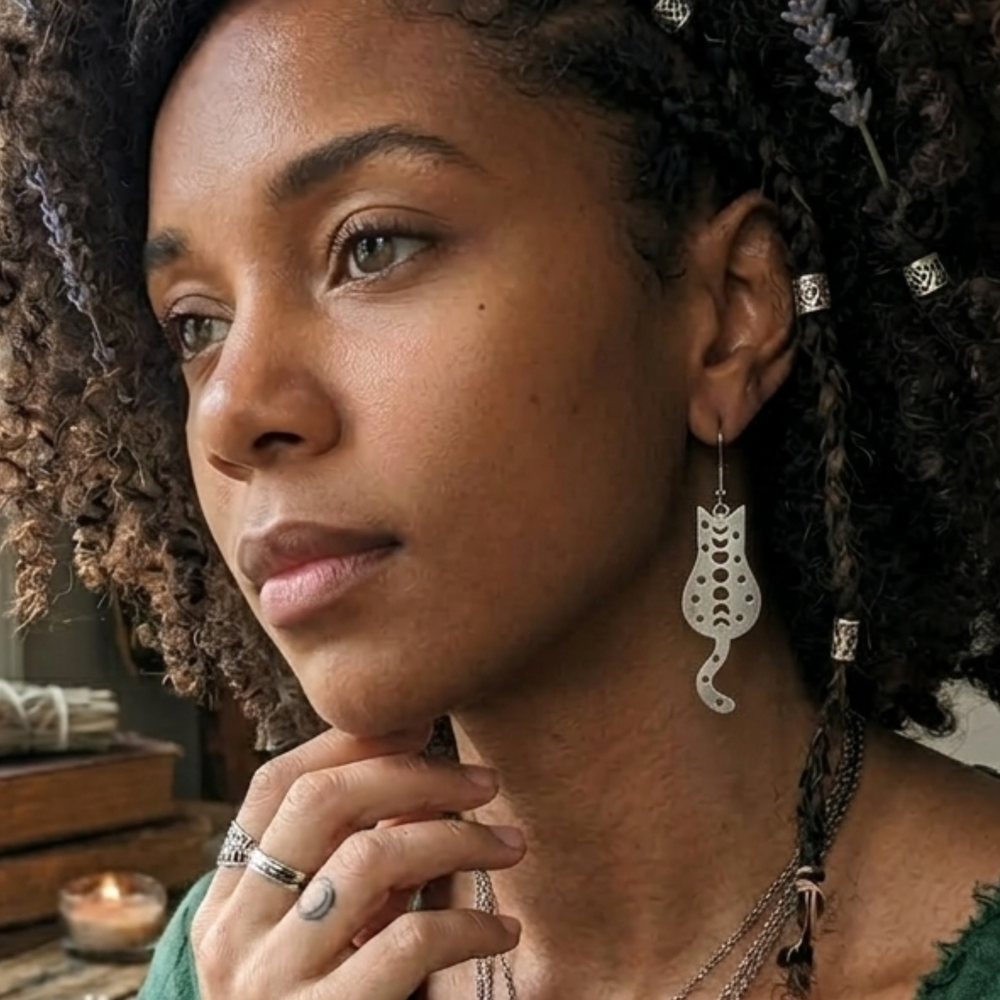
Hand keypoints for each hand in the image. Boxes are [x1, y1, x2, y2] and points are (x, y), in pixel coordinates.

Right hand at [192, 727, 524, 999]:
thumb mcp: (325, 934)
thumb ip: (352, 863)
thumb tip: (416, 766)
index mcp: (229, 900)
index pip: (277, 783)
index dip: (352, 741)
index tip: (423, 723)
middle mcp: (235, 934)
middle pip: (322, 801)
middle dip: (415, 773)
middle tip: (484, 780)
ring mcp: (272, 984)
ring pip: (371, 858)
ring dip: (458, 837)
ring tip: (510, 846)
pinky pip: (408, 941)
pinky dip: (469, 925)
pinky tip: (502, 933)